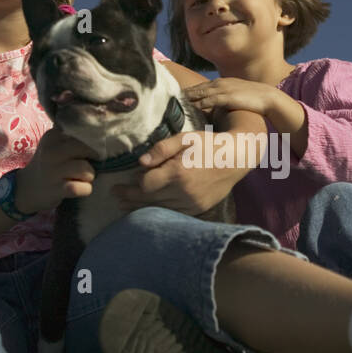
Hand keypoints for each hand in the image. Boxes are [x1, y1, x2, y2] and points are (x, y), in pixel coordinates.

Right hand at [13, 127, 95, 212]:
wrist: (27, 188)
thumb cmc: (48, 164)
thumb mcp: (54, 144)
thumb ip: (72, 136)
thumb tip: (101, 132)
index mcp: (52, 136)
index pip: (82, 132)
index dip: (92, 141)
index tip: (91, 149)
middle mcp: (51, 151)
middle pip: (86, 149)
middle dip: (93, 158)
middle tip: (87, 164)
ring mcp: (53, 171)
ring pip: (87, 169)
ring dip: (89, 176)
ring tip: (80, 178)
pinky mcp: (57, 189)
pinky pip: (83, 187)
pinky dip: (86, 189)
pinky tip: (78, 188)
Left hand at [111, 128, 241, 215]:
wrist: (236, 159)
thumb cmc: (208, 145)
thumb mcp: (185, 138)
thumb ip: (161, 149)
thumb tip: (140, 163)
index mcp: (178, 173)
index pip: (146, 185)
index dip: (133, 184)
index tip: (124, 181)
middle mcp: (184, 192)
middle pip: (149, 200)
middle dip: (129, 198)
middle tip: (115, 196)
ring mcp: (192, 204)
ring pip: (160, 210)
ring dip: (140, 209)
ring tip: (124, 206)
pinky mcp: (198, 209)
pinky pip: (173, 214)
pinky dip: (159, 212)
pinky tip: (148, 211)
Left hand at [183, 77, 274, 117]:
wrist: (268, 97)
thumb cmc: (253, 99)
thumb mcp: (236, 96)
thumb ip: (224, 99)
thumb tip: (215, 107)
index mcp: (221, 83)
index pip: (201, 87)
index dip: (188, 92)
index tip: (176, 96)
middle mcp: (220, 84)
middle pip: (197, 89)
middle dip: (184, 93)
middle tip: (169, 98)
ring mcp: (224, 90)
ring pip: (201, 93)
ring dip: (189, 98)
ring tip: (176, 103)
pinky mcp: (228, 97)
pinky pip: (211, 100)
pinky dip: (201, 103)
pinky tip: (192, 107)